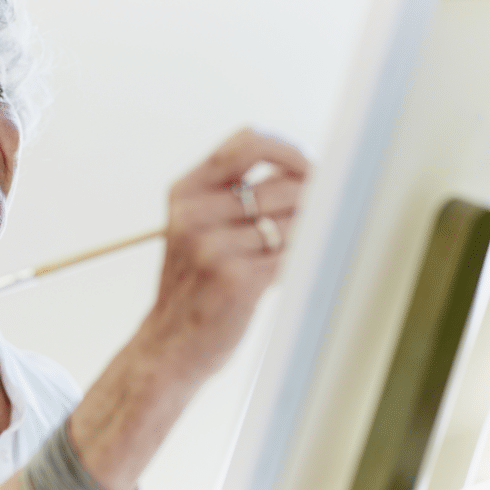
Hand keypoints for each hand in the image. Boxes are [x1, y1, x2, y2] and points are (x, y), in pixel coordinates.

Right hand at [148, 128, 309, 377]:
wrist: (168, 345)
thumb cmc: (193, 285)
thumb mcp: (194, 228)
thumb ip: (234, 194)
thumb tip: (302, 169)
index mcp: (185, 194)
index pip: (247, 145)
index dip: (288, 151)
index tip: (308, 167)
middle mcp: (195, 215)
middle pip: (281, 186)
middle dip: (311, 200)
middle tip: (322, 214)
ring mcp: (214, 248)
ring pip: (293, 223)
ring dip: (308, 234)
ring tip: (300, 248)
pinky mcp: (237, 280)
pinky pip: (292, 256)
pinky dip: (301, 260)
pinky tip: (291, 270)